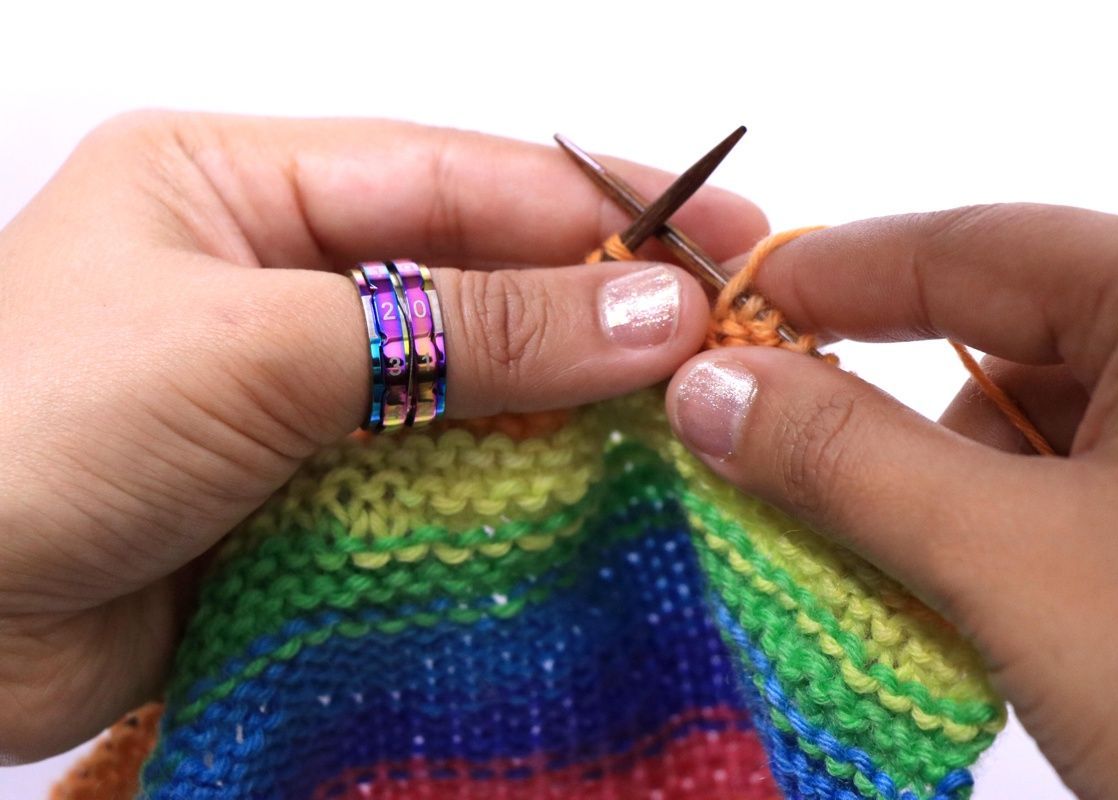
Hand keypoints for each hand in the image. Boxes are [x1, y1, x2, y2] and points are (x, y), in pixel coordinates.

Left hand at [0, 112, 766, 761]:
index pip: (460, 175)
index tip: (717, 240)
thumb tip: (646, 313)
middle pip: (477, 274)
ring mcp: (294, 390)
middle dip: (599, 305)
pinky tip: (592, 491)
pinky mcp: (304, 491)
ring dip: (568, 401)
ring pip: (470, 380)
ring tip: (688, 414)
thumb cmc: (19, 436)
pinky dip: (512, 483)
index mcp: (241, 182)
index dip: (599, 205)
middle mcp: (275, 275)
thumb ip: (465, 327)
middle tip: (726, 331)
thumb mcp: (260, 346)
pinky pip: (436, 471)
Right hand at [665, 204, 1117, 797]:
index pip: (969, 247)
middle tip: (781, 470)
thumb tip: (711, 391)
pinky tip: (981, 601)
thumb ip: (847, 461)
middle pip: (1001, 338)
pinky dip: (1008, 531)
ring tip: (905, 580)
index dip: (829, 276)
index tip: (726, 314)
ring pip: (1038, 422)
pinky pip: (1082, 483)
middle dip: (887, 416)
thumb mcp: (1020, 565)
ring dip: (948, 492)